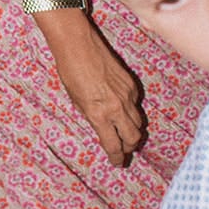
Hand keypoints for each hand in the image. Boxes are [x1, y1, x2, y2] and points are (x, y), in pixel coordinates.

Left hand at [43, 16, 144, 166]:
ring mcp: (127, 95)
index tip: (117, 163)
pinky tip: (124, 110)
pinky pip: (136, 105)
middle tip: (124, 150)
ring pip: (138, 123)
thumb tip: (103, 129)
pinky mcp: (132, 84)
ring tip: (126, 135)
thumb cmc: (70, 72)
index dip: (117, 158)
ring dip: (133, 131)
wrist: (78, 45)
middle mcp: (117, 108)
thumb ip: (92, 117)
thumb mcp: (76, 101)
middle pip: (133, 138)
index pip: (114, 146)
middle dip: (130, 147)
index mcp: (99, 115)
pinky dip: (132, 112)